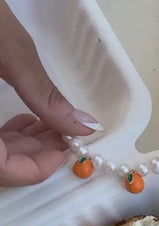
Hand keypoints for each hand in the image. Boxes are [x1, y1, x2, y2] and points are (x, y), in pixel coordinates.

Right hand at [0, 0, 100, 185]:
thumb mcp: (11, 54)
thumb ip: (46, 97)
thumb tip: (83, 126)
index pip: (3, 171)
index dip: (38, 167)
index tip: (67, 149)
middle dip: (34, 154)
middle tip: (65, 134)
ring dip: (21, 145)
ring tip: (50, 123)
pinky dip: (3, 134)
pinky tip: (24, 117)